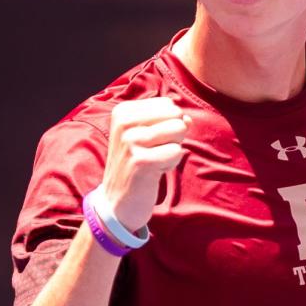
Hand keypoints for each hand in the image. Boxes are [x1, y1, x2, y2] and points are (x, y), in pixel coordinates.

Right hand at [102, 97, 189, 231]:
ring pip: (178, 130)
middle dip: (173, 137)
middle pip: (175, 115)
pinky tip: (154, 172)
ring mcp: (130, 141)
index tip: (148, 143)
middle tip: (153, 153)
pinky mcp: (141, 161)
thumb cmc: (138, 164)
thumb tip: (188, 119)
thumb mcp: (149, 137)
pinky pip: (176, 152)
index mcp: (123, 111)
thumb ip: (170, 122)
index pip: (168, 104)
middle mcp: (124, 122)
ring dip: (172, 150)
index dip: (167, 125)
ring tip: (153, 161)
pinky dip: (171, 164)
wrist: (118, 200)